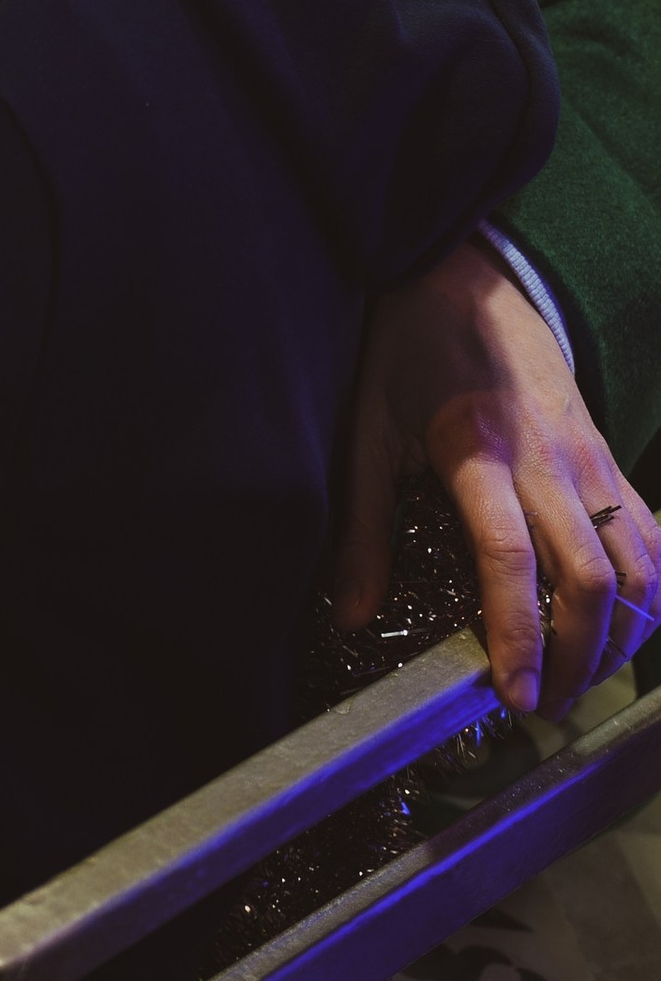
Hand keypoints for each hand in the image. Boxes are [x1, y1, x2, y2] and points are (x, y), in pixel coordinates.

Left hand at [334, 237, 660, 713]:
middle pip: (588, 579)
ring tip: (578, 679)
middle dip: (575, 659)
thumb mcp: (367, 429)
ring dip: (618, 638)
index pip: (510, 557)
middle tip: (543, 706)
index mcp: (477, 449)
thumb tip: (349, 615)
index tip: (514, 693)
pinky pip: (651, 538)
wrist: (465, 274)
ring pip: (635, 568)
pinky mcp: (611, 456)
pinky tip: (622, 628)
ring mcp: (590, 458)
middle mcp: (547, 459)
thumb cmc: (410, 349)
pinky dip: (649, 594)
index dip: (517, 633)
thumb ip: (362, 527)